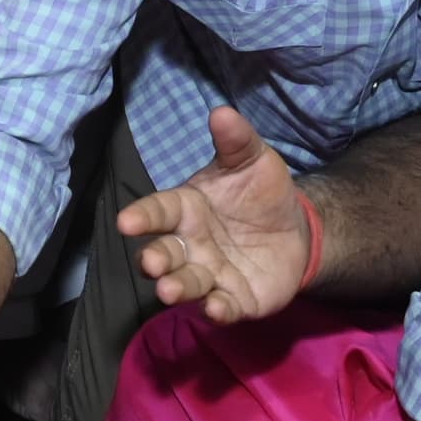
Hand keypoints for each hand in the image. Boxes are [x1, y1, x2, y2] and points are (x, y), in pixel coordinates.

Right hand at [113, 106, 314, 321]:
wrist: (295, 230)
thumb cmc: (261, 194)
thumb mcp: (253, 160)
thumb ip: (236, 141)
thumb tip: (221, 111)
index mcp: (186, 209)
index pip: (158, 211)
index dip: (141, 216)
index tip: (125, 221)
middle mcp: (190, 245)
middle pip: (164, 253)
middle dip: (154, 259)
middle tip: (150, 263)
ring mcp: (210, 274)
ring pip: (186, 283)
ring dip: (176, 287)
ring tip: (168, 290)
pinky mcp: (234, 299)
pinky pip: (222, 307)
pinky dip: (217, 309)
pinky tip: (217, 307)